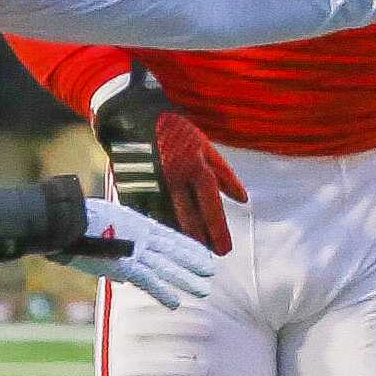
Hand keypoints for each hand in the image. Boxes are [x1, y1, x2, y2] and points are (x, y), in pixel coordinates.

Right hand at [63, 197, 222, 309]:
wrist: (64, 221)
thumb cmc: (78, 222)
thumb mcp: (104, 230)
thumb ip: (118, 256)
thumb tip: (122, 278)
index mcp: (137, 223)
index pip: (169, 237)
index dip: (187, 246)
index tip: (203, 254)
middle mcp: (141, 235)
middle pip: (173, 251)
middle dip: (192, 262)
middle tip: (210, 271)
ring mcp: (134, 249)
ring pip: (166, 267)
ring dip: (185, 279)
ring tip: (204, 289)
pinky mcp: (123, 264)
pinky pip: (147, 281)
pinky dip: (162, 293)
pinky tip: (175, 303)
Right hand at [94, 71, 244, 253]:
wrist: (132, 116)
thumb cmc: (175, 131)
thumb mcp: (203, 146)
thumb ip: (224, 173)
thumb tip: (243, 199)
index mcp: (194, 164)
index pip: (209, 202)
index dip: (218, 227)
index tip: (225, 249)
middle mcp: (174, 176)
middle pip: (189, 216)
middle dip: (201, 240)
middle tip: (212, 259)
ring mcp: (152, 183)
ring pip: (168, 219)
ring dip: (181, 239)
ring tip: (192, 256)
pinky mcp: (132, 187)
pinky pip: (147, 214)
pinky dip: (159, 228)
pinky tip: (167, 243)